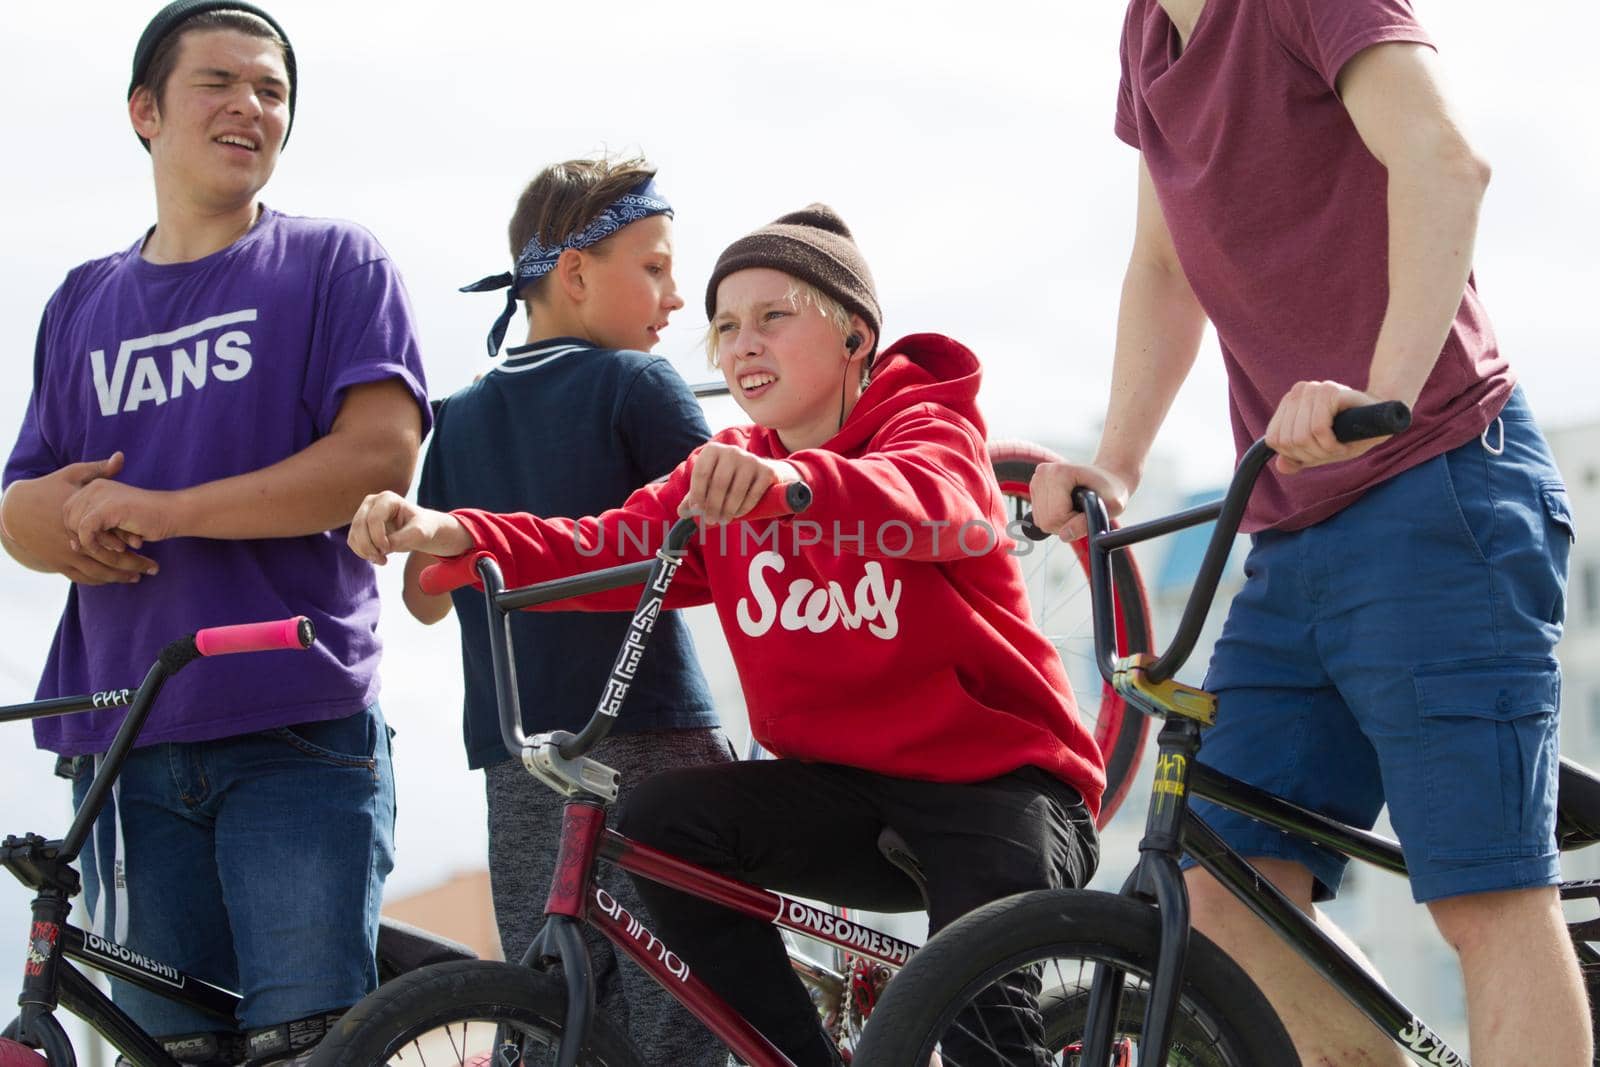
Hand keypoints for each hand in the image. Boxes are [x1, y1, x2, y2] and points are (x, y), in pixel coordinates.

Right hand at [1, 453, 157, 583]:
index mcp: (80, 520)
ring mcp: (64, 555)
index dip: (130, 540)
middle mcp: (72, 541)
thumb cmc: (47, 489)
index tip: (147, 541)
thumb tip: (120, 457)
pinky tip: (114, 579)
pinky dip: (99, 581)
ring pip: (97, 574)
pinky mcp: (57, 563)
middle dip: (133, 565)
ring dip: (119, 577)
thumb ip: (98, 469)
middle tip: (153, 568)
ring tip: (138, 577)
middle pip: (108, 560)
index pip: (111, 535)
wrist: (16, 511)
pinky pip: (81, 578)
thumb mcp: (71, 475)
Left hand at [62, 477, 177, 568]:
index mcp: (94, 486)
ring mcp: (100, 496)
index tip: (96, 544)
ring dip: (94, 543)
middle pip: (67, 518)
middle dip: (82, 538)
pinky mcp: (107, 508)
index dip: (77, 531)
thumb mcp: (117, 521)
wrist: (173, 513)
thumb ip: (95, 526)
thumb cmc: (149, 520)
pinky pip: (87, 532)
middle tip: (106, 548)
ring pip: (76, 526)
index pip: (67, 511)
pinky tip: (118, 548)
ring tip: (117, 548)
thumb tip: (73, 545)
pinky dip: (98, 545)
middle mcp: (94, 487)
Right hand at [347, 491, 471, 564]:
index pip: (374, 518)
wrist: (418, 530)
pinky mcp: (359, 526)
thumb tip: (383, 548)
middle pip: (359, 525)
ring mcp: (363, 513)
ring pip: (354, 534)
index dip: (378, 537)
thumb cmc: (421, 528)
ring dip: (365, 552)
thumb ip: (403, 538)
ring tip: (382, 560)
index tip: (388, 550)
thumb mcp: (420, 533)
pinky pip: (353, 541)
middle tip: (382, 560)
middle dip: (369, 546)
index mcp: (387, 498)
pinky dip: (362, 552)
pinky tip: (377, 558)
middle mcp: (371, 502)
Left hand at [678, 444, 798, 525]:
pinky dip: (744, 507)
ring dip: (728, 509)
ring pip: (736, 490)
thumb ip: (694, 497)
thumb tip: (681, 512)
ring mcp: (751, 459)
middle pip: (719, 483)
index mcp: (713, 450)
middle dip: (713, 505)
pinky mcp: (766, 471)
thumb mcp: (709, 484)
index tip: (696, 511)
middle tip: (710, 520)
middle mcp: (732, 451)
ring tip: (723, 520)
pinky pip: (753, 494)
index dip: (697, 494)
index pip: (701, 473)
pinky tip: (737, 514)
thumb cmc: (728, 478)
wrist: (761, 472)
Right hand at [1028, 462, 1133, 542]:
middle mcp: (1044, 473)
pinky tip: (1067, 507)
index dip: (1074, 522)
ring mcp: (1036, 479)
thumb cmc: (1112, 491)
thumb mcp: (1111, 507)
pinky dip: (1054, 519)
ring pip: (1041, 521)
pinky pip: (1039, 518)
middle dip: (1066, 524)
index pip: (1056, 515)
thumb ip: (1087, 523)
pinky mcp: (1034, 487)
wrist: (1108, 478)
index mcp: (1059, 473)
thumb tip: (1064, 536)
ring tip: (1076, 510)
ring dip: (1060, 523)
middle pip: (1046, 520)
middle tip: (1083, 513)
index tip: (1088, 511)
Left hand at [1266, 380, 1392, 474]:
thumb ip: (1297, 458)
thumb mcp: (1319, 450)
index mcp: (1289, 403)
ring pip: (1302, 436)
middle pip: (1288, 441)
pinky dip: (1331, 444)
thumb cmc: (1350, 433)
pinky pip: (1318, 429)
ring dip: (1323, 451)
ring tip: (1338, 446)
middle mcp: (1298, 391)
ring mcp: (1313, 389)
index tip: (1316, 453)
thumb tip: (1280, 466)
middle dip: (1311, 455)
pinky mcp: (1329, 391)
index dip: (1294, 455)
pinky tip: (1343, 444)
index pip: (1274, 439)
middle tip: (1331, 451)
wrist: (1383, 419)